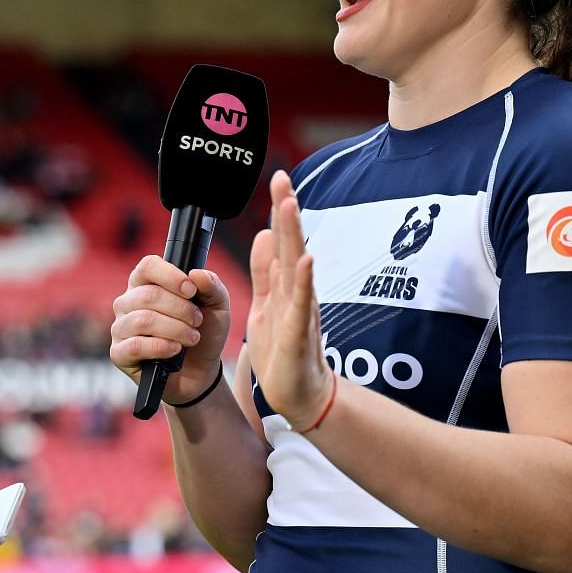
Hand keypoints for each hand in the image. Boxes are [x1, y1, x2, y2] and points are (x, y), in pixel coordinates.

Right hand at [109, 257, 230, 404]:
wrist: (200, 371)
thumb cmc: (203, 332)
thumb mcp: (217, 306)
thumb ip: (212, 286)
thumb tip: (197, 274)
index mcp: (146, 283)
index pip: (148, 266)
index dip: (171, 276)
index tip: (192, 291)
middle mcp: (128, 302)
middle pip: (149, 295)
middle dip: (181, 309)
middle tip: (198, 321)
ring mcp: (121, 327)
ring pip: (143, 320)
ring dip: (175, 330)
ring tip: (192, 338)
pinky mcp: (119, 353)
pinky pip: (136, 346)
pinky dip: (161, 347)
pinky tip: (174, 351)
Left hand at [247, 171, 334, 425]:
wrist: (299, 394)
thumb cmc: (284, 351)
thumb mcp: (267, 304)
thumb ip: (266, 272)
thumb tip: (264, 233)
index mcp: (286, 284)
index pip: (283, 241)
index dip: (280, 211)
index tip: (277, 178)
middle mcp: (297, 292)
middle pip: (292, 244)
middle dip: (287, 211)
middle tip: (282, 178)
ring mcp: (301, 311)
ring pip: (298, 267)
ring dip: (295, 236)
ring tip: (291, 206)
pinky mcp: (299, 333)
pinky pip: (303, 304)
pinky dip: (306, 281)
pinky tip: (307, 260)